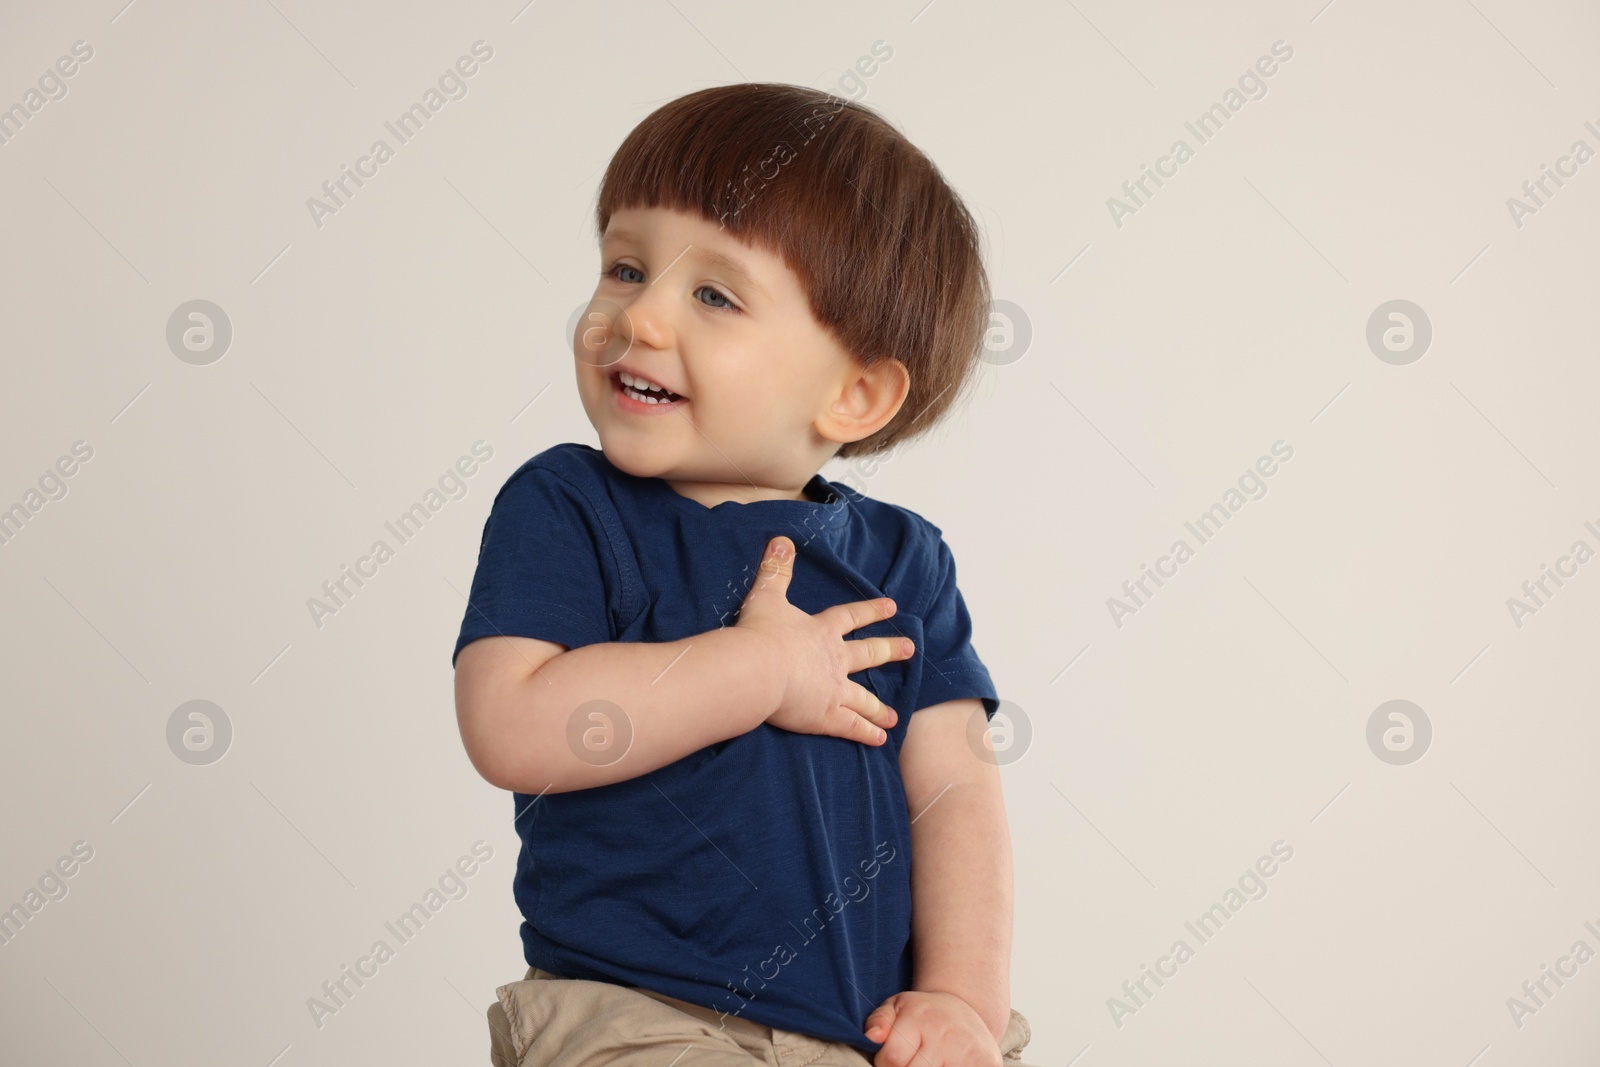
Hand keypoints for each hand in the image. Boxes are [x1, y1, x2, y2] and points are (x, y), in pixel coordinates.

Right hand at [734, 535, 912, 746]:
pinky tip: (879, 739)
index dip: (871, 611)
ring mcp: (833, 690)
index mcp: (822, 632)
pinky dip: (866, 733)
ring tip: (895, 716)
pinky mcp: (825, 716)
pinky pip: (851, 726)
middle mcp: (834, 660)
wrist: (757, 669)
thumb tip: (781, 540)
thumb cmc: (760, 633)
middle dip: (889, 651)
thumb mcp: (766, 596)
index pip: (851, 617)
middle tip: (910, 650)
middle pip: (868, 654)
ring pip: (864, 699)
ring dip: (879, 708)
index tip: (892, 607)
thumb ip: (775, 570)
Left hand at [864, 990, 1001, 1066]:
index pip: (892, 1059)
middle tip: (911, 1060)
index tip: (892, 1058)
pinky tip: (945, 1064)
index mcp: (920, 1016)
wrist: (967, 1010)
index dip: (886, 1063)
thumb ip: (879, 1021)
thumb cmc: (925, 1013)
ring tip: (927, 1061)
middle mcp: (945, 1033)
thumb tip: (871, 1038)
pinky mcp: (986, 1064)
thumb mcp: (898, 1006)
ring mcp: (967, 1051)